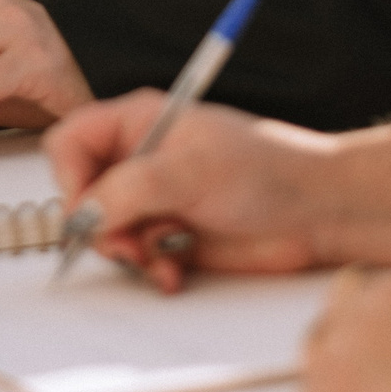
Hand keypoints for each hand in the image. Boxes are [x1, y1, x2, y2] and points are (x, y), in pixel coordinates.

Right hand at [43, 96, 390, 289]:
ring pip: (106, 230)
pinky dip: (147, 268)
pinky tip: (172, 269)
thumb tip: (85, 212)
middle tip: (125, 242)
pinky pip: (136, 255)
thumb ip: (130, 188)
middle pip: (82, 192)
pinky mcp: (171, 234)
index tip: (86, 207)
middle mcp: (142, 158)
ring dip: (126, 252)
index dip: (70, 176)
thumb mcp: (192, 170)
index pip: (72, 142)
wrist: (321, 212)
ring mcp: (156, 198)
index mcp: (139, 122)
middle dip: (99, 224)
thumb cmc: (271, 170)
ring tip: (157, 257)